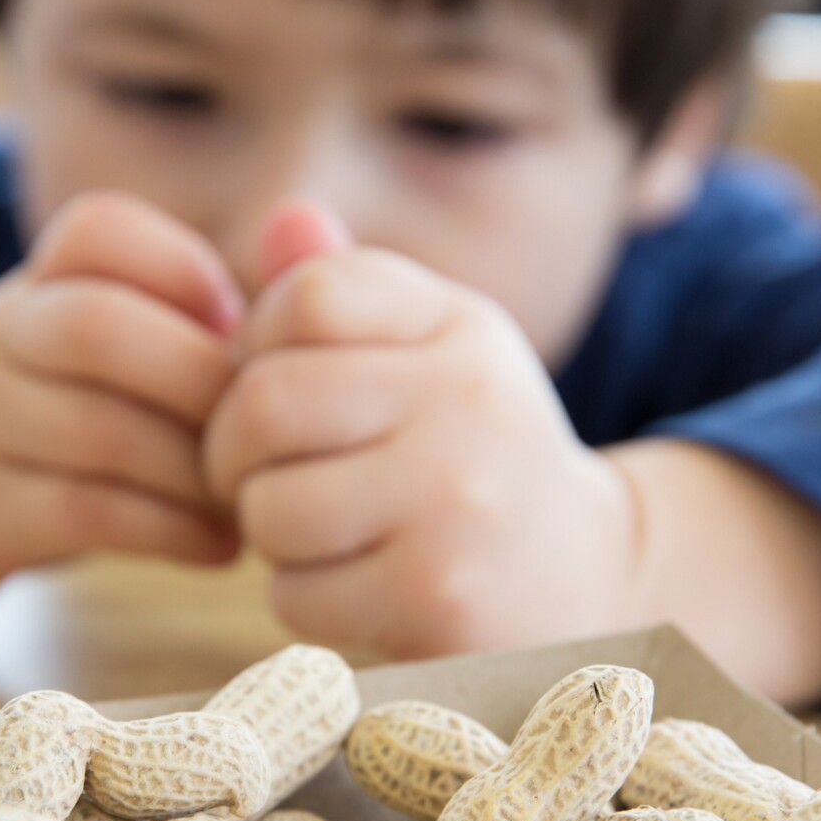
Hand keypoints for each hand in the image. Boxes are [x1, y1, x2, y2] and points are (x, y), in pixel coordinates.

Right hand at [0, 193, 245, 631]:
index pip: (97, 230)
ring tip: (251, 500)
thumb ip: (171, 323)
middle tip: (266, 433)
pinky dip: (168, 530)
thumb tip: (309, 295)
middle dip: (202, 381)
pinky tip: (216, 547)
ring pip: (98, 430)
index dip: (184, 271)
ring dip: (197, 471)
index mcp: (29, 289)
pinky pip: (82, 510)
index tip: (238, 331)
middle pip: (96, 326)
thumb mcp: (72, 355)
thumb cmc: (24, 432)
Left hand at [203, 204, 640, 657]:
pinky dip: (304, 601)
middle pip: (266, 401)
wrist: (586, 580)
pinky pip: (295, 593)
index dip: (257, 347)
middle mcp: (467, 399)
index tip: (282, 389)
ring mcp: (456, 500)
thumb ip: (351, 293)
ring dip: (269, 533)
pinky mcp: (437, 594)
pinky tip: (357, 589)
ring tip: (320, 533)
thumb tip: (282, 220)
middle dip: (234, 452)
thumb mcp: (434, 356)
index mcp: (460, 326)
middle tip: (259, 477)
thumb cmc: (473, 459)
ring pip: (269, 506)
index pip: (307, 296)